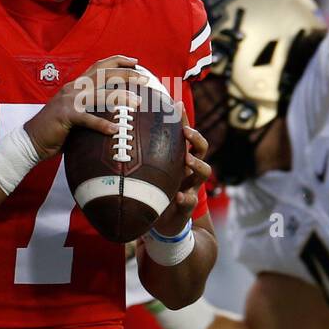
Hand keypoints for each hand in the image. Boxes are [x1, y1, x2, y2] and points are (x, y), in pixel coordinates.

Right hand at [23, 54, 144, 159]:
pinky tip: (114, 130)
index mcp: (76, 86)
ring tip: (138, 103)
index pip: (99, 66)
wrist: (31, 140)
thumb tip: (114, 114)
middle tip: (145, 78)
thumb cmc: (56, 130)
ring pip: (100, 94)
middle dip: (126, 73)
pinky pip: (88, 119)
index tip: (135, 61)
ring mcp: (69, 100)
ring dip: (121, 97)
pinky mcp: (65, 115)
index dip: (117, 61)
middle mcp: (74, 88)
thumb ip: (91, 108)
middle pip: (104, 74)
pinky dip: (102, 124)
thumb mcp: (75, 113)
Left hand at [149, 116, 211, 237]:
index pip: (186, 136)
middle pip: (203, 150)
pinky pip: (190, 202)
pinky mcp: (187, 207)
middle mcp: (190, 171)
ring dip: (197, 164)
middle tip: (186, 132)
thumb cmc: (156, 191)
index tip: (177, 105)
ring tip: (188, 159)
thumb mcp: (152, 171)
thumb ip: (145, 154)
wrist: (163, 222)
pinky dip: (186, 199)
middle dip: (197, 139)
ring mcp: (191, 187)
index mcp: (181, 160)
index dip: (185, 120)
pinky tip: (180, 196)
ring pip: (204, 173)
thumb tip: (124, 128)